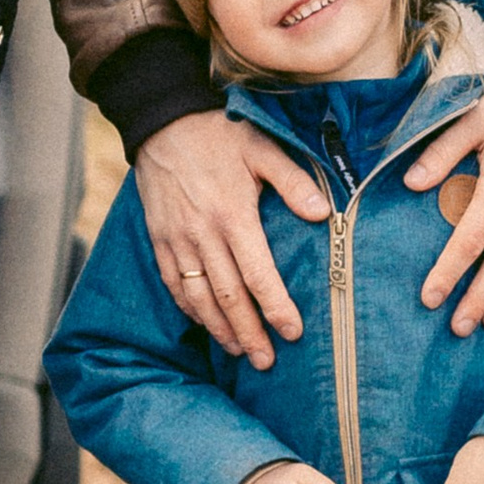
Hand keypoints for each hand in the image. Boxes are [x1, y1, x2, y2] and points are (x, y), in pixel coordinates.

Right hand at [134, 109, 329, 370]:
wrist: (161, 122)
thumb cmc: (219, 134)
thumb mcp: (262, 147)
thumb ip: (294, 182)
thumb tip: (324, 216)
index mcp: (233, 215)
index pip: (258, 274)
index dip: (276, 307)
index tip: (292, 332)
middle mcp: (203, 234)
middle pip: (228, 297)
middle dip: (249, 333)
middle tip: (266, 361)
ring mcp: (177, 240)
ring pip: (199, 298)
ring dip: (220, 329)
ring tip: (239, 352)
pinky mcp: (159, 239)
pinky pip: (173, 284)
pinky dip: (190, 310)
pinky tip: (206, 324)